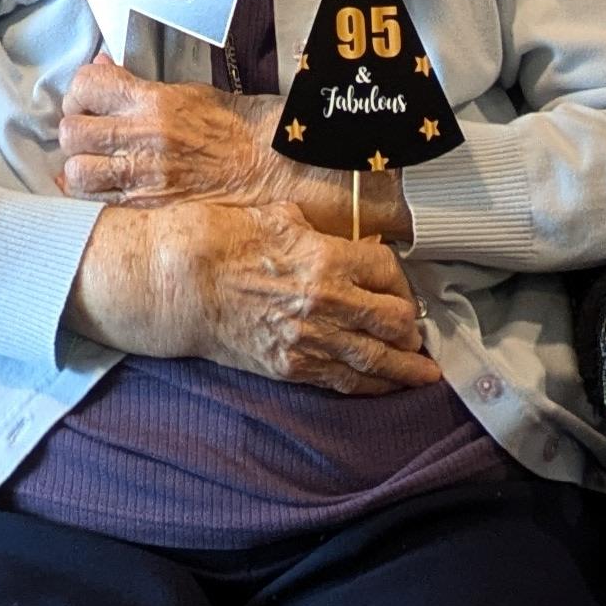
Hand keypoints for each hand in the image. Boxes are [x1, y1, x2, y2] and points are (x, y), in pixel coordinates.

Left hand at [58, 55, 287, 207]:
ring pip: (76, 172)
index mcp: (152, 102)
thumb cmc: (228, 124)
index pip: (87, 85)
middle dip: (75, 127)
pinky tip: (101, 182)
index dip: (81, 89)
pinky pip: (95, 202)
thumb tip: (100, 66)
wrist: (262, 164)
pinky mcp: (146, 207)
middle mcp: (143, 139)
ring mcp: (143, 178)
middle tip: (90, 127)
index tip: (90, 96)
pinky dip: (90, 192)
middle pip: (73, 132)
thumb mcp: (183, 90)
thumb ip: (135, 83)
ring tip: (96, 159)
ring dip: (79, 164)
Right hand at [74, 199, 439, 392]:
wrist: (180, 284)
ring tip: (425, 374)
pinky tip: (386, 388)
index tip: (399, 286)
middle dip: (411, 327)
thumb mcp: (278, 217)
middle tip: (418, 331)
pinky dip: (371, 386)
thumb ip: (317, 230)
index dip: (401, 280)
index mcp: (326, 257)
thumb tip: (342, 238)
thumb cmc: (223, 240)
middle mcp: (327, 301)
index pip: (389, 270)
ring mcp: (310, 339)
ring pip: (376, 360)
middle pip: (394, 320)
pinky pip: (343, 382)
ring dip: (406, 368)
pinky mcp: (291, 366)